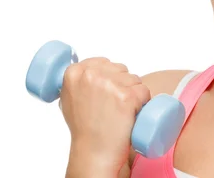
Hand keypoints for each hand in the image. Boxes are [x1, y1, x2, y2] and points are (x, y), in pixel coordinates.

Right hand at [60, 57, 150, 174]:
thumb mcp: (70, 98)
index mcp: (74, 72)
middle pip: (121, 69)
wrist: (94, 151)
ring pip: (134, 79)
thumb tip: (87, 69)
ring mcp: (109, 84)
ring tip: (121, 112)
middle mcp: (90, 75)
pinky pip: (144, 91)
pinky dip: (143, 103)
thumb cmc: (84, 128)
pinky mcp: (127, 95)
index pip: (104, 62)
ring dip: (134, 94)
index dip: (110, 77)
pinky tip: (131, 114)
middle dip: (123, 85)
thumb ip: (77, 80)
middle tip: (113, 106)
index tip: (107, 93)